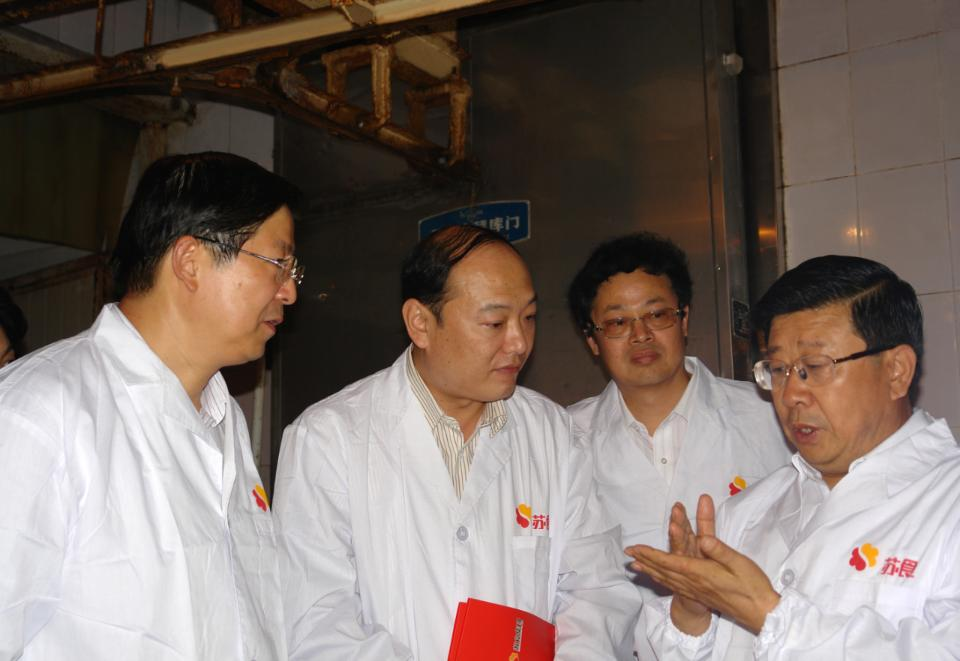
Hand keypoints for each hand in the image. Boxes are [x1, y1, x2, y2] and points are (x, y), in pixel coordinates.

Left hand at [625, 495, 779, 634]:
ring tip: (636, 565)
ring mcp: (697, 591)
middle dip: (645, 560)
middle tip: (628, 553)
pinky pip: (675, 587)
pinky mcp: (702, 595)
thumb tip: (702, 538)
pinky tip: (659, 579)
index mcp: (700, 572)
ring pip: (668, 580)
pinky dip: (663, 580)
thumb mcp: (738, 562)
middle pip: (663, 571)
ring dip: (650, 570)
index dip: (650, 554)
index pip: (669, 561)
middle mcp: (694, 583)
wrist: (761, 613)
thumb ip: (718, 549)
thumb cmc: (752, 586)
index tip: (634, 548)